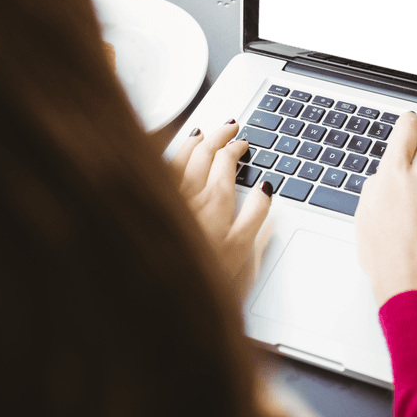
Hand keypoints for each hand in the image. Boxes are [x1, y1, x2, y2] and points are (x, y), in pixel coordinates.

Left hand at [171, 120, 272, 283]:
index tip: (243, 143)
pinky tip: (170, 157)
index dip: (237, 147)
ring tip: (201, 133)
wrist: (158, 290)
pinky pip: (160, 168)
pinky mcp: (150, 203)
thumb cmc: (203, 271)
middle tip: (229, 126)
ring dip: (193, 141)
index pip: (226, 160)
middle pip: (203, 151)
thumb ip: (257, 213)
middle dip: (218, 134)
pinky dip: (169, 156)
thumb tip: (266, 188)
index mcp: (215, 198)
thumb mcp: (242, 247)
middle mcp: (189, 191)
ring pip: (179, 156)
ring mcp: (167, 196)